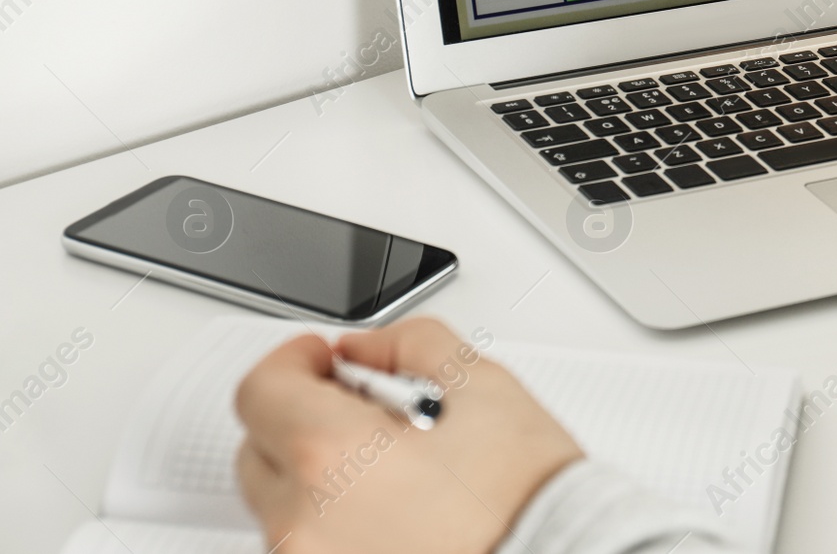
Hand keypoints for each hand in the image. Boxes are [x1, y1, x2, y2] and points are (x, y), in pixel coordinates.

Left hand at [235, 318, 582, 553]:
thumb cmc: (531, 503)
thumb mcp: (487, 389)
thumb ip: (414, 346)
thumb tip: (368, 350)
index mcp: (332, 458)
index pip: (262, 390)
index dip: (294, 362)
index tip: (322, 360)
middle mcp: (303, 526)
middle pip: (260, 452)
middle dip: (303, 420)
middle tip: (367, 413)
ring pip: (287, 509)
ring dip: (322, 480)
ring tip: (399, 474)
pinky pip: (312, 549)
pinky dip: (338, 528)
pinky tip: (401, 518)